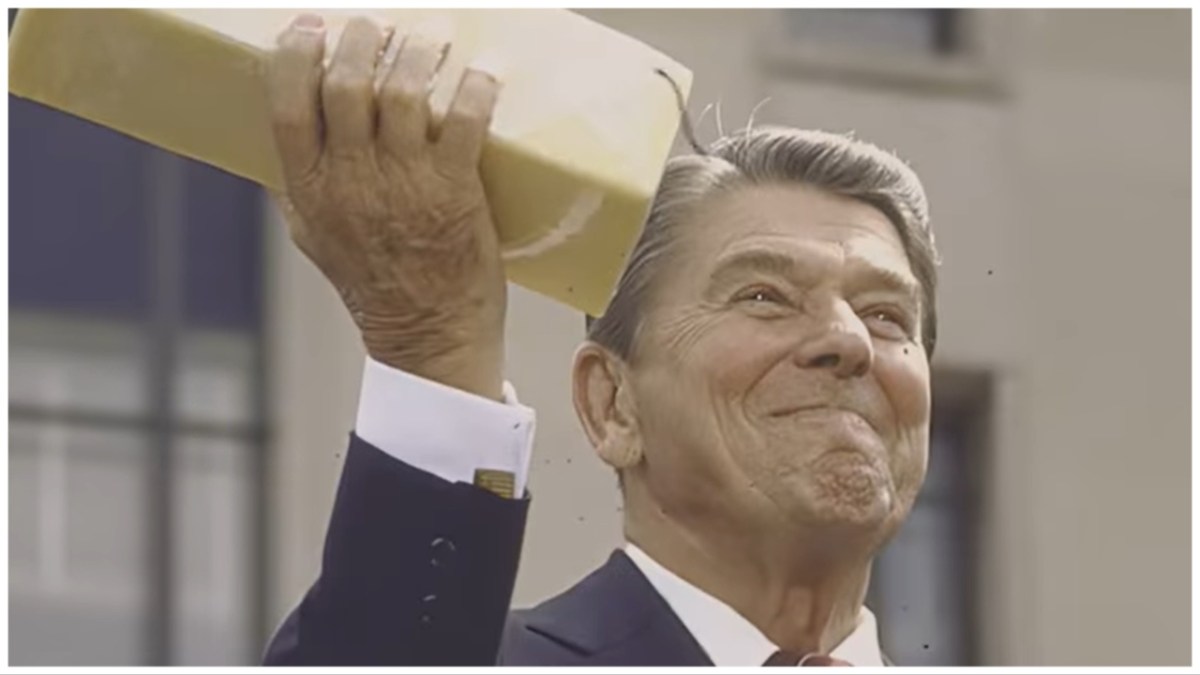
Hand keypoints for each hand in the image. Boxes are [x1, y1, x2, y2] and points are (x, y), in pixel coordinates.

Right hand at [265, 13, 506, 399]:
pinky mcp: (455, 189)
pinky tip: (480, 76)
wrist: (429, 335)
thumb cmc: (375, 287)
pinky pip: (464, 119)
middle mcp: (352, 179)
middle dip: (361, 40)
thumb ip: (295, 190)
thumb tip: (277, 146)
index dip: (296, 54)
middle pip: (346, 83)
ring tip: (430, 43)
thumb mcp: (314, 240)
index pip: (288, 103)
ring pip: (403, 90)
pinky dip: (474, 88)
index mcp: (310, 188)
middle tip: (378, 28)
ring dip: (418, 54)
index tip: (310, 26)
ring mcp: (405, 183)